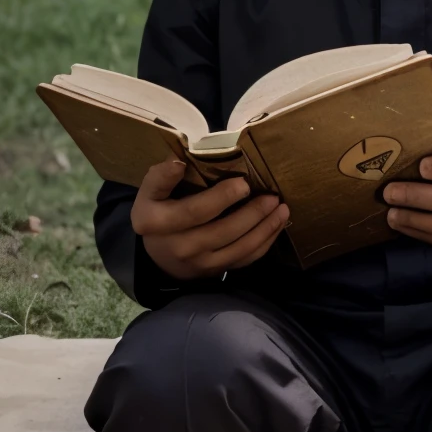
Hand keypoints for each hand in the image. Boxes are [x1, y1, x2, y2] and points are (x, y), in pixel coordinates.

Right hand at [131, 160, 290, 279]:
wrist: (159, 255)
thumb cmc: (158, 212)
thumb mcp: (149, 192)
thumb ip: (161, 176)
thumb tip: (179, 160)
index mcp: (158, 222)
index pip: (194, 210)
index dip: (222, 197)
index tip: (243, 182)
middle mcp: (179, 246)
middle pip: (222, 230)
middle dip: (252, 213)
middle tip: (271, 195)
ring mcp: (199, 263)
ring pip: (239, 247)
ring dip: (265, 227)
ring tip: (281, 208)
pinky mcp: (216, 271)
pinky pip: (245, 259)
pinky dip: (265, 242)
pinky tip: (277, 225)